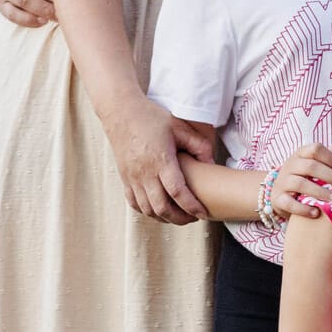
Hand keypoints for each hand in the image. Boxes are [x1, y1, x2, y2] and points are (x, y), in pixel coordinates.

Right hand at [109, 99, 209, 223]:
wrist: (120, 112)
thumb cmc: (150, 117)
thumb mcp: (179, 127)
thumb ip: (198, 145)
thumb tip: (211, 164)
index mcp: (160, 160)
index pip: (177, 191)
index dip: (191, 206)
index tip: (203, 213)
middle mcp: (144, 173)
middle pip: (162, 208)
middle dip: (180, 219)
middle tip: (193, 218)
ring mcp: (132, 178)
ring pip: (148, 210)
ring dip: (165, 218)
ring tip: (178, 216)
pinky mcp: (124, 179)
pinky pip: (135, 203)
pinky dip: (148, 212)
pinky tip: (159, 209)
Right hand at [269, 143, 331, 221]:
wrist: (279, 195)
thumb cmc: (304, 178)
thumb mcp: (314, 164)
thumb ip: (329, 157)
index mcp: (300, 154)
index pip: (315, 149)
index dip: (331, 158)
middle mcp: (290, 166)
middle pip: (310, 166)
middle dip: (331, 176)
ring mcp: (282, 182)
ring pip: (300, 184)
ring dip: (321, 192)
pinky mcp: (278, 199)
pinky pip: (289, 203)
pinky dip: (303, 209)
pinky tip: (317, 212)